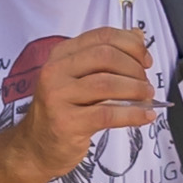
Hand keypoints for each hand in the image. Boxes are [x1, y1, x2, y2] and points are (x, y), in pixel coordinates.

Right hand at [0, 26, 160, 179]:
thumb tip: (137, 36)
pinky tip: (145, 116)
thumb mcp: (80, 78)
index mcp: (61, 55)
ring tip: (147, 99)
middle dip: (134, 69)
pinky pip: (108, 114)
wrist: (35, 147)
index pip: (102, 36)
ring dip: (136, 90)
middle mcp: (55, 71)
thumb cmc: (62, 111)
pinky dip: (133, 114)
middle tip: (145, 84)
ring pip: (108, 84)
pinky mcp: (66, 123)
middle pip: (106, 56)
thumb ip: (107, 57)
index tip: (145, 60)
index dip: (131, 45)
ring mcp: (58, 96)